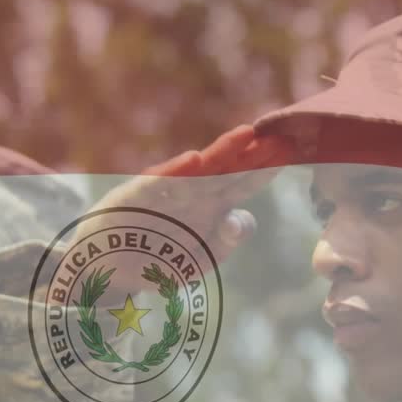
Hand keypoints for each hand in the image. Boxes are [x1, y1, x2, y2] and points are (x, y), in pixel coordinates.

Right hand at [74, 124, 293, 270]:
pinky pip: (157, 183)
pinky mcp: (136, 197)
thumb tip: (240, 218)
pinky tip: (194, 160)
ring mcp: (165, 193)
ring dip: (222, 151)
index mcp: (209, 206)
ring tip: (246, 135)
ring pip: (199, 169)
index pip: (245, 181)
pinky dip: (174, 172)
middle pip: (228, 168)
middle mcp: (191, 193)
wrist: (105, 269)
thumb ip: (222, 243)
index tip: (295, 150)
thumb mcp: (197, 261)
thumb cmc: (155, 262)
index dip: (268, 166)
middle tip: (283, 132)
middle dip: (254, 150)